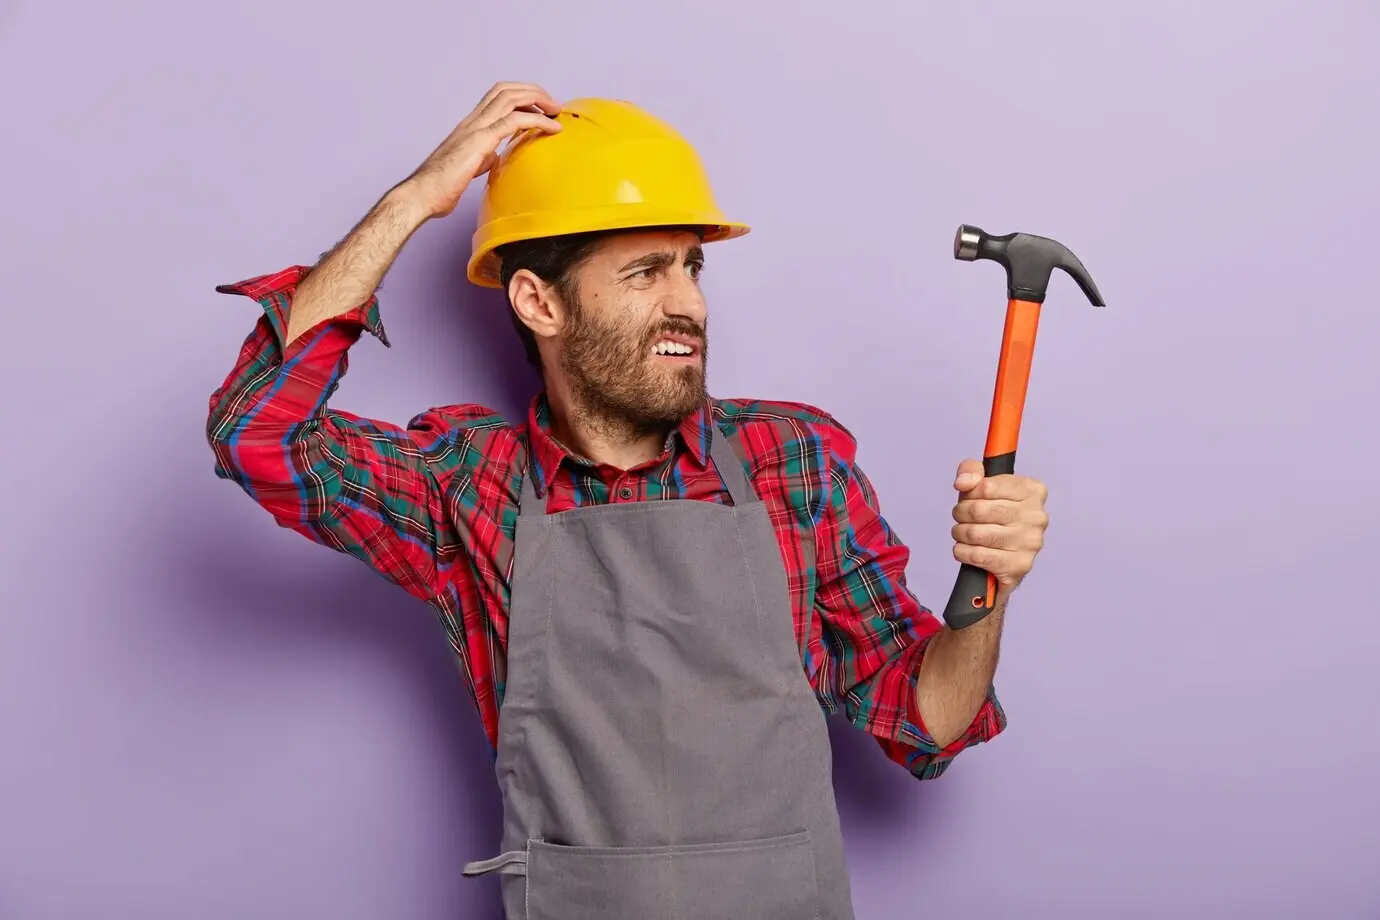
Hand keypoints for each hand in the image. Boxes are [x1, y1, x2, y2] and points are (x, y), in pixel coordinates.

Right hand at [401, 81, 562, 219]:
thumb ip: (484, 156)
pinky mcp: (480, 141)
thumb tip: (496, 157)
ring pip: (511, 97)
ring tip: (557, 111)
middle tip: (554, 105)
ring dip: (539, 100)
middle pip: (506, 90)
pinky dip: (538, 121)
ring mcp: (475, 128)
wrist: (423, 194)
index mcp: (470, 125)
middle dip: (534, 91)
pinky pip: (514, 121)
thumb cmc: (441, 186)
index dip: (521, 96)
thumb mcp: (471, 166)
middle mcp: (473, 120)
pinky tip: (553, 129)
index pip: (497, 96)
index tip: (541, 108)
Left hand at [950, 459, 1048, 589]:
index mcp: (1033, 491)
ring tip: (962, 532)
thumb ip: (972, 471)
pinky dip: (962, 552)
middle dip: (960, 513)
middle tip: (961, 517)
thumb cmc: (995, 515)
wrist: (1006, 555)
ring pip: (976, 533)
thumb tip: (964, 482)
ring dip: (959, 533)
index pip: (986, 486)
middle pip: (979, 510)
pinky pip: (978, 555)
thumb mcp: (984, 486)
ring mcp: (1030, 542)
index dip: (969, 494)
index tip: (968, 498)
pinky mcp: (1019, 565)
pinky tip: (964, 549)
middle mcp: (1037, 516)